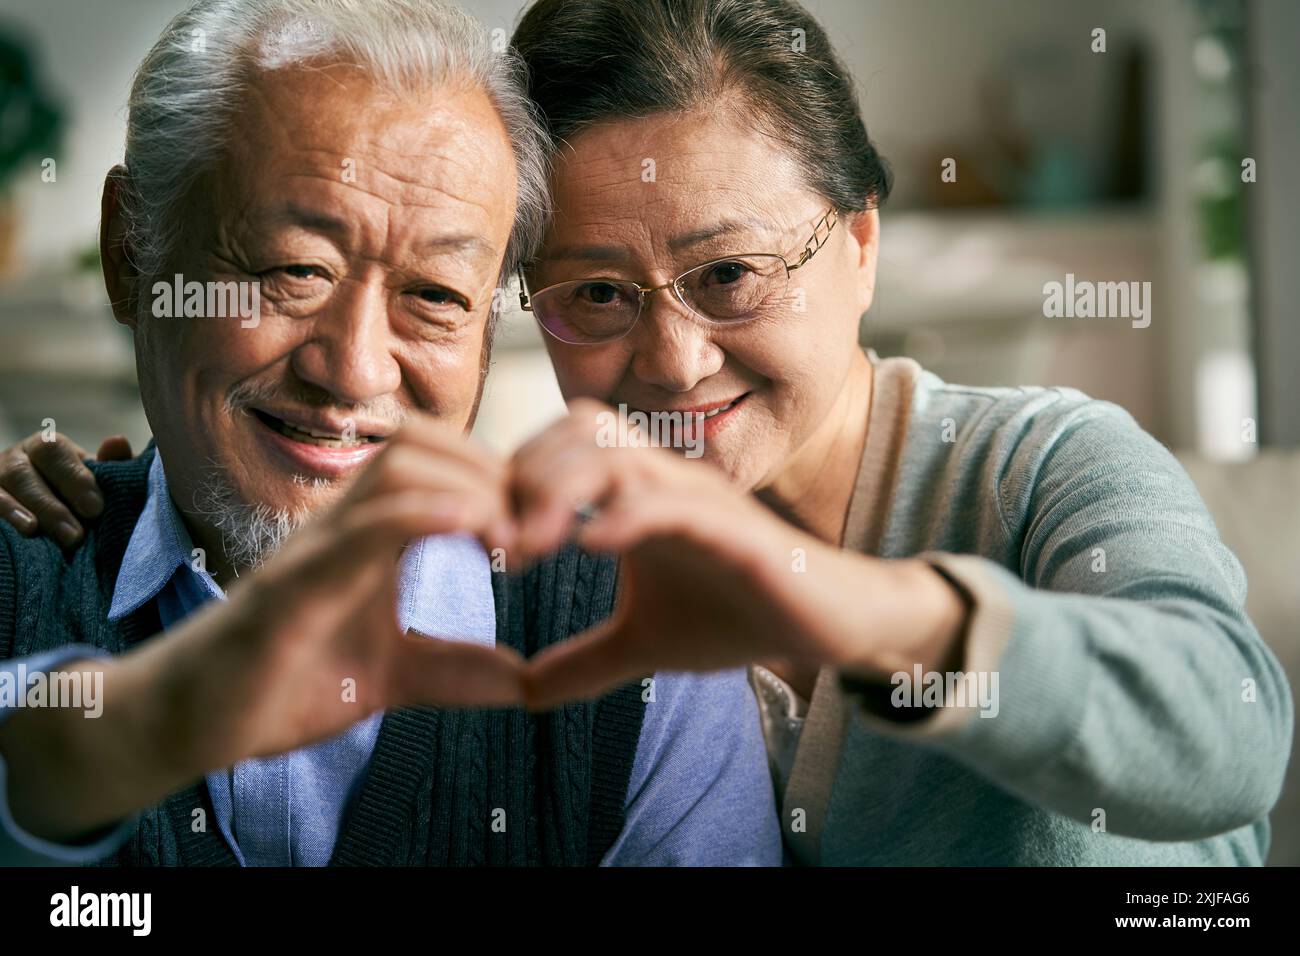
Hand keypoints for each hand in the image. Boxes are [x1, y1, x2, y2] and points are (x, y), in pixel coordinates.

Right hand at [0, 417, 524, 840]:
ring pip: (397, 466)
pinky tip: (475, 527)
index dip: (501, 479)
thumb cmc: (286, 682)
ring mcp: (316, 545)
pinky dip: (425, 515)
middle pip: (425, 444)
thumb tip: (528, 680)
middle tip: (543, 525)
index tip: (547, 526)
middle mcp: (343, 523)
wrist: (195, 721)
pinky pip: (363, 527)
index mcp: (370, 534)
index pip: (440, 464)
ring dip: (469, 486)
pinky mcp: (294, 583)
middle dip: (494, 469)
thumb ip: (457, 669)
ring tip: (515, 534)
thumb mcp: (396, 676)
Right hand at [0, 431, 131, 545]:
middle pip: (21, 473)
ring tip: (39, 533)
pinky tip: (21, 532)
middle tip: (74, 535)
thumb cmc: (79, 492)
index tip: (95, 508)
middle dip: (49, 505)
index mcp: (46, 446)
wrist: (52, 510)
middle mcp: (15, 458)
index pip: (53, 450)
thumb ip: (110, 463)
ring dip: (20, 513)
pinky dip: (3, 518)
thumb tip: (117, 442)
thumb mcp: (97, 477)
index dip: (73, 478)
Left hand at [510, 400, 968, 708]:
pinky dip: (629, 515)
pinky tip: (592, 545)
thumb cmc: (735, 616)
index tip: (489, 543)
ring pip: (622, 454)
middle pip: (583, 429)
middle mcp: (667, 481)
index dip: (515, 479)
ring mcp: (702, 501)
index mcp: (638, 493)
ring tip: (533, 546)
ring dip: (565, 490)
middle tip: (501, 544)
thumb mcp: (643, 645)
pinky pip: (677, 504)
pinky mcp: (736, 531)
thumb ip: (584, 661)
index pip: (562, 444)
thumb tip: (523, 693)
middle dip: (529, 475)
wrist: (822, 624)